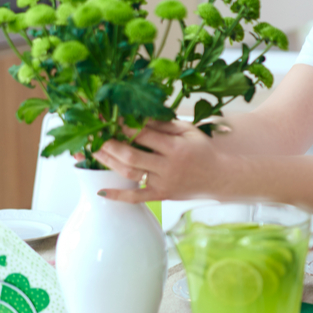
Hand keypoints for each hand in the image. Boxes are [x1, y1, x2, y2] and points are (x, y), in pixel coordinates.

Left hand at [92, 120, 234, 202]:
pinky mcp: (161, 195)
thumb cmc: (203, 151)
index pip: (144, 135)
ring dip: (108, 163)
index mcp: (175, 147)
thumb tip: (139, 115)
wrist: (219, 177)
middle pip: (132, 155)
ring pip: (130, 174)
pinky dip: (119, 195)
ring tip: (93, 152)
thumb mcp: (188, 131)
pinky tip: (102, 191)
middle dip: (109, 145)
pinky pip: (137, 197)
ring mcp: (163, 182)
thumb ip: (164, 124)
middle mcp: (168, 166)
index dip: (124, 126)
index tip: (109, 119)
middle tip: (93, 136)